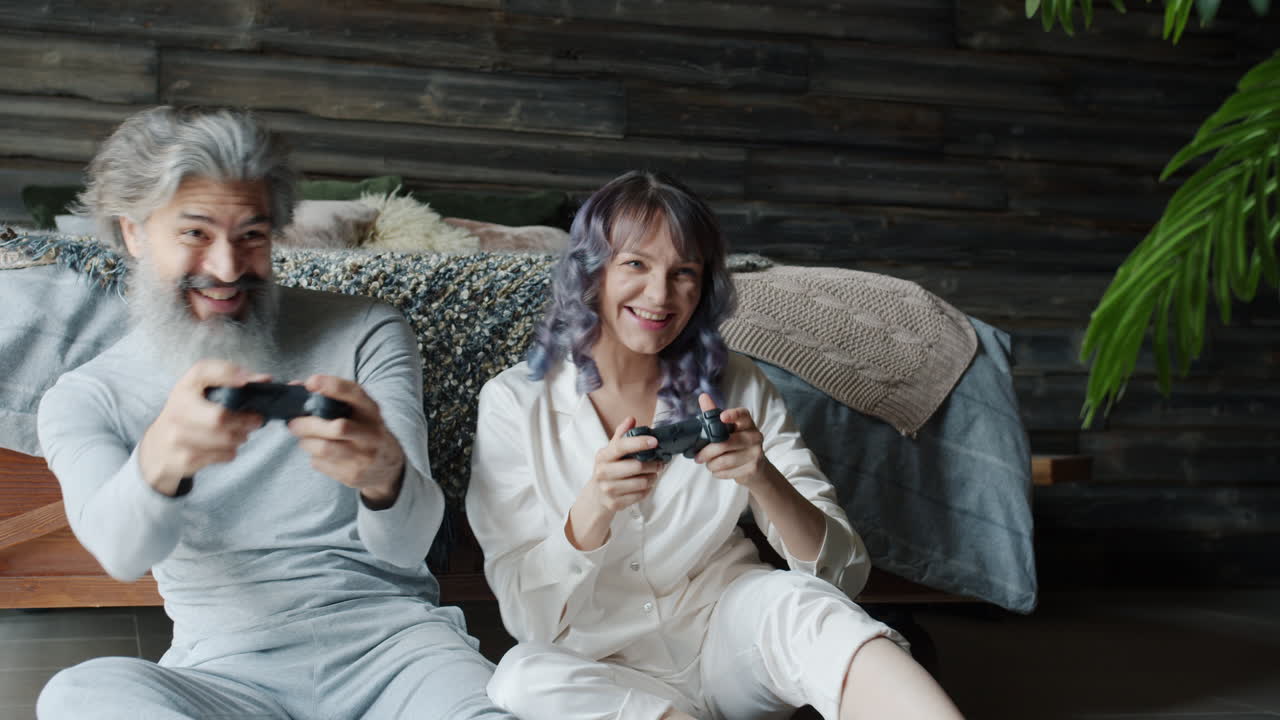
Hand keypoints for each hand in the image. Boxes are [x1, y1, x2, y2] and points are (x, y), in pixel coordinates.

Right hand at [138, 360, 269, 495]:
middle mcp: (176, 411)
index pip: (203, 372)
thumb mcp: (198, 390)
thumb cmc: (187, 413)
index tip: (249, 381)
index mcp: (183, 388)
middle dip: (245, 420)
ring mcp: (177, 438)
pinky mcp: (184, 460)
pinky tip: (225, 446)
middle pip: (220, 417)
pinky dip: (231, 451)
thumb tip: (264, 379)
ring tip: (240, 433)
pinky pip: (223, 455)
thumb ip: (228, 378)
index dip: (229, 374)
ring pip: (226, 440)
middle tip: (256, 420)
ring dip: (241, 437)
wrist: (157, 448)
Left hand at [287, 375, 404, 507]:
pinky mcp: (353, 475)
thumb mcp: (359, 412)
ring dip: (307, 442)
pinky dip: (314, 457)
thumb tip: (297, 386)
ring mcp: (364, 458)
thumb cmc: (365, 431)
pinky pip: (321, 464)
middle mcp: (372, 434)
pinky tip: (319, 454)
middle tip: (293, 423)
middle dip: (309, 425)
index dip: (333, 386)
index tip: (312, 382)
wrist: (387, 466)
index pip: (355, 395)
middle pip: (339, 428)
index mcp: (372, 412)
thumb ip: (332, 398)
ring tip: (305, 439)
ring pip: (325, 448)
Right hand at [566, 417, 661, 550]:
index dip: (639, 443)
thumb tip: (631, 419)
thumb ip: (621, 434)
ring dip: (652, 478)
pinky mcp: (615, 503)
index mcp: (603, 456)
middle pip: (636, 466)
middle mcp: (603, 472)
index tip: (655, 441)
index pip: (621, 446)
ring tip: (653, 475)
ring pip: (641, 482)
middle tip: (660, 463)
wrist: (596, 497)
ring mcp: (608, 489)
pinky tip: (645, 486)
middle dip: (653, 464)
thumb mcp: (611, 452)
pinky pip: (641, 495)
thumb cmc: (608, 469)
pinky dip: (647, 490)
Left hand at [693, 393, 778, 491]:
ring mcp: (756, 453)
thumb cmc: (735, 444)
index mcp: (747, 423)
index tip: (722, 417)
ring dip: (711, 464)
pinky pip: (728, 472)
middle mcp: (754, 436)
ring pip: (725, 460)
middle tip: (697, 457)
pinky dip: (717, 473)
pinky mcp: (753, 468)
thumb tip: (703, 396)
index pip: (742, 415)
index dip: (733, 414)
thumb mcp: (726, 429)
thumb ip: (713, 414)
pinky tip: (717, 470)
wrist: (754, 467)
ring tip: (708, 464)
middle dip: (707, 451)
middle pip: (726, 443)